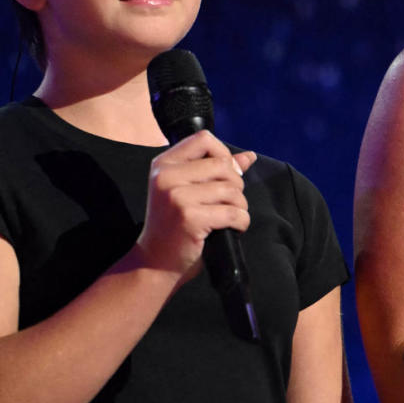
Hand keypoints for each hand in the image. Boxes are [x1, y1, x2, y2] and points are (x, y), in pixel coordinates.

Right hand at [135, 130, 255, 280]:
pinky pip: (232, 212)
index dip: (223, 154)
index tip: (225, 176)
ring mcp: (176, 196)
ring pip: (231, 189)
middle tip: (229, 203)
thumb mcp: (187, 192)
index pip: (204, 139)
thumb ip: (216, 171)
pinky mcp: (189, 217)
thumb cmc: (173, 226)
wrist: (154, 263)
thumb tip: (248, 156)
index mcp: (164, 164)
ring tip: (230, 217)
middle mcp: (166, 176)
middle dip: (236, 185)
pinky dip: (241, 221)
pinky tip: (233, 228)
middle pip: (222, 165)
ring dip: (240, 206)